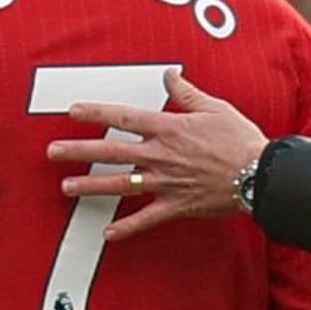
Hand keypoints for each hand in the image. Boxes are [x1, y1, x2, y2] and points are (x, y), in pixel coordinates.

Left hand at [48, 70, 268, 240]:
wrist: (258, 174)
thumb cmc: (239, 139)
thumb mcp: (214, 108)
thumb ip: (187, 93)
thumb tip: (170, 75)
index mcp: (168, 128)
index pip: (123, 117)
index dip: (96, 112)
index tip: (72, 111)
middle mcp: (160, 154)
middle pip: (110, 151)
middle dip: (78, 151)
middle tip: (52, 152)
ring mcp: (165, 182)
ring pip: (119, 184)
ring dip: (91, 186)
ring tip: (66, 187)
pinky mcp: (176, 205)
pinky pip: (146, 219)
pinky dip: (127, 228)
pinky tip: (107, 234)